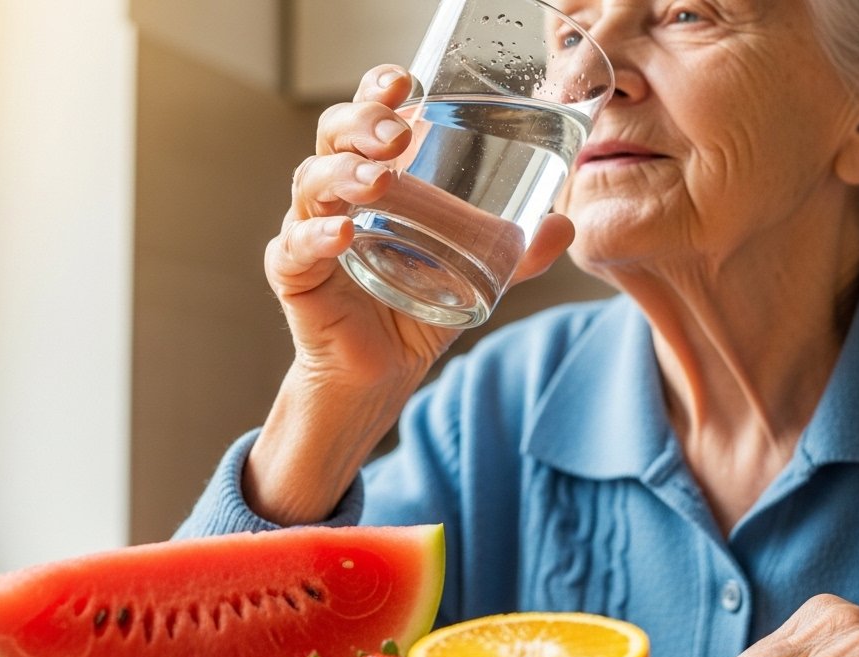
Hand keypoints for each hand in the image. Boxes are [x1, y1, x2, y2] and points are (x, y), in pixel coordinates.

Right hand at [267, 64, 574, 388]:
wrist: (380, 373)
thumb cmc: (415, 309)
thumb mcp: (474, 274)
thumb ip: (517, 252)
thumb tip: (563, 225)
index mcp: (374, 177)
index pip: (369, 117)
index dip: (379, 91)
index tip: (407, 81)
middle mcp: (336, 194)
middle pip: (334, 136)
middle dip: (363, 124)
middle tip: (399, 137)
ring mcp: (309, 230)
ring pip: (311, 182)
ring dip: (345, 173)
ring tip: (379, 180)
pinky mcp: (294, 276)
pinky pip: (294, 248)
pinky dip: (315, 236)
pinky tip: (341, 233)